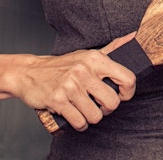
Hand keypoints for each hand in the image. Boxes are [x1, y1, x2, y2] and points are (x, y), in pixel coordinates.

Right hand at [14, 32, 136, 131]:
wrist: (29, 72)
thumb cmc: (62, 66)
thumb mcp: (87, 54)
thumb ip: (112, 49)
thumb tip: (132, 37)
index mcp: (95, 59)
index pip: (127, 78)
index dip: (128, 92)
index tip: (121, 96)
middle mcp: (84, 70)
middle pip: (112, 102)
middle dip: (107, 109)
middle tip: (99, 105)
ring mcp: (70, 86)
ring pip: (96, 115)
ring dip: (91, 118)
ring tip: (84, 110)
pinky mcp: (58, 100)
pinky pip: (79, 122)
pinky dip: (79, 124)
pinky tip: (75, 116)